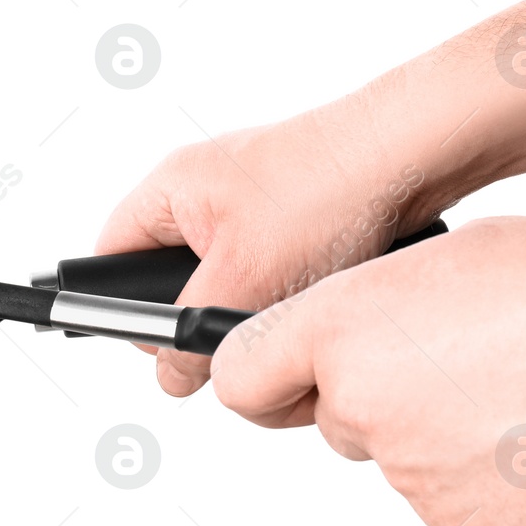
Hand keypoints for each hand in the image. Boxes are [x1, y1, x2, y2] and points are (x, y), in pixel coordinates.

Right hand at [96, 98, 443, 395]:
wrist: (414, 149)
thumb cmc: (327, 187)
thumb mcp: (243, 279)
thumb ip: (191, 335)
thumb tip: (170, 376)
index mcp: (168, 189)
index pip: (110, 260)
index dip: (125, 310)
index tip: (159, 346)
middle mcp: (201, 187)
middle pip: (167, 277)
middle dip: (198, 313)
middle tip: (231, 330)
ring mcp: (248, 198)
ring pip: (223, 276)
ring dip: (248, 303)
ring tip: (283, 303)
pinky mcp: (291, 208)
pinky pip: (267, 264)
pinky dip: (284, 286)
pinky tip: (315, 288)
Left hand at [209, 216, 525, 525]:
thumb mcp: (449, 259)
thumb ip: (370, 308)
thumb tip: (347, 342)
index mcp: (345, 327)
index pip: (237, 373)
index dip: (260, 371)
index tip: (274, 371)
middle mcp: (362, 407)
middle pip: (332, 416)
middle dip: (373, 395)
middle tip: (452, 362)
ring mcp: (413, 479)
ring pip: (398, 460)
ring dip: (435, 436)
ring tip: (519, 391)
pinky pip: (452, 504)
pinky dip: (484, 480)